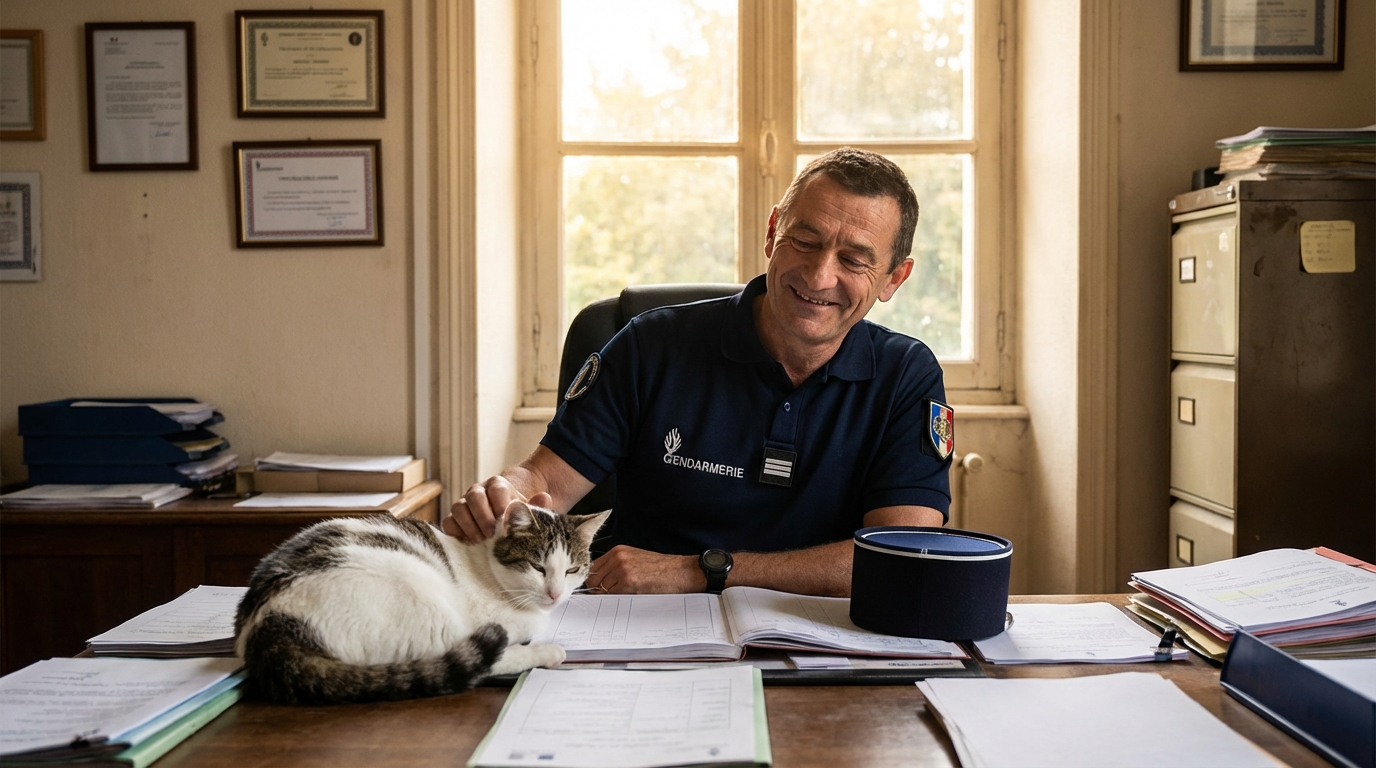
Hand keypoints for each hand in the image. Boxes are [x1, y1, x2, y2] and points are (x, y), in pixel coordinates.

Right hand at [441, 476, 551, 542]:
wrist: (505, 523)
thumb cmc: (519, 517)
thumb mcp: (530, 511)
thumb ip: (537, 506)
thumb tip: (544, 497)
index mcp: (498, 485)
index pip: (496, 489)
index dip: (501, 505)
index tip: (506, 522)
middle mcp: (478, 492)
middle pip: (474, 497)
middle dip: (483, 517)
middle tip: (492, 535)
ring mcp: (464, 505)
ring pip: (459, 508)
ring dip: (469, 526)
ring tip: (481, 542)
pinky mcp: (454, 519)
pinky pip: (448, 522)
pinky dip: (456, 533)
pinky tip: (469, 544)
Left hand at [586, 546, 706, 593]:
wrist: (682, 571)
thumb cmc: (663, 569)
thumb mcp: (637, 560)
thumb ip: (618, 567)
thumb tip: (601, 584)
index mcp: (618, 551)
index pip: (593, 569)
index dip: (594, 583)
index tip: (598, 592)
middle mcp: (618, 557)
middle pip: (593, 581)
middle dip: (599, 592)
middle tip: (609, 600)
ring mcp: (622, 569)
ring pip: (601, 590)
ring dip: (608, 599)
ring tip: (623, 600)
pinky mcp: (628, 582)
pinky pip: (612, 597)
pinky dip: (616, 602)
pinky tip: (628, 601)